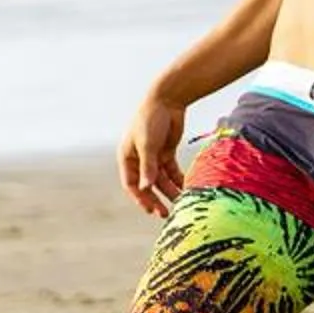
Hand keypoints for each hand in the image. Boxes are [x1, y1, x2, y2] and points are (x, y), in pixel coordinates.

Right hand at [118, 96, 189, 218]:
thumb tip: (145, 188)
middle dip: (156, 199)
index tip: (150, 210)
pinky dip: (178, 180)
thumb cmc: (151, 119)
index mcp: (127, 157)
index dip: (140, 198)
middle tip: (165, 214)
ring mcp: (153, 156)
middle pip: (147, 184)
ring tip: (180, 204)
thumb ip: (148, 167)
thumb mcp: (148, 144)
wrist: (167, 99)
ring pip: (161, 180)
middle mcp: (138, 159)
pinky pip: (171, 171)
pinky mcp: (166, 152)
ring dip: (169, 192)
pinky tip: (186, 189)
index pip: (131, 183)